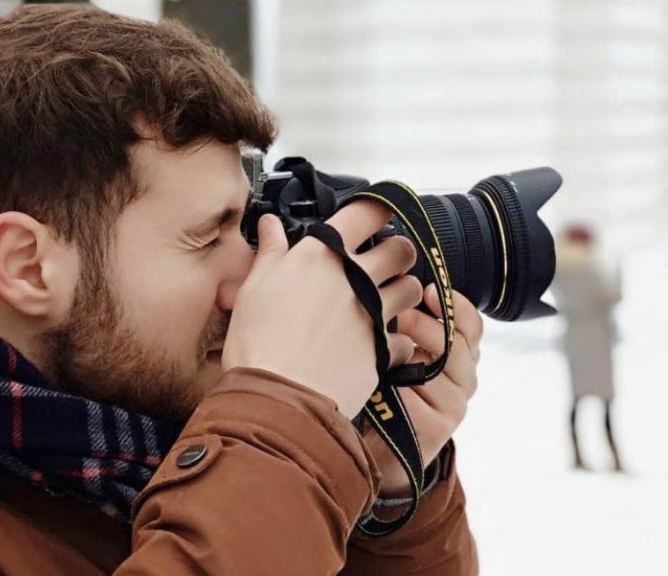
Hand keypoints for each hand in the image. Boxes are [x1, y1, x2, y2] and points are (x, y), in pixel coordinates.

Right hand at [222, 203, 422, 416]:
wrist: (276, 398)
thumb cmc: (258, 344)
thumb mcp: (255, 288)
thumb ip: (270, 252)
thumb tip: (270, 225)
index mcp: (322, 255)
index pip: (367, 212)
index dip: (377, 209)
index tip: (375, 216)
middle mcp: (355, 278)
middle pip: (402, 249)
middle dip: (398, 253)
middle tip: (384, 263)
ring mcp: (374, 313)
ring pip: (412, 289)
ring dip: (404, 292)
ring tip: (385, 303)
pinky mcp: (384, 348)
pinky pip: (406, 337)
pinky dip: (398, 340)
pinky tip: (378, 345)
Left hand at [365, 285, 482, 495]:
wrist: (385, 450)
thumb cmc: (390, 393)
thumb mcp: (402, 356)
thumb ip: (410, 330)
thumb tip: (395, 290)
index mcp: (462, 359)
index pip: (471, 327)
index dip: (455, 307)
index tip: (430, 290)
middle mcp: (464, 382)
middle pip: (455, 346)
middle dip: (424, 326)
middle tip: (397, 315)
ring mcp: (453, 408)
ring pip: (434, 371)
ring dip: (406, 356)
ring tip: (384, 347)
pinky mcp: (437, 430)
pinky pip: (414, 398)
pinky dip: (394, 388)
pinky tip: (377, 383)